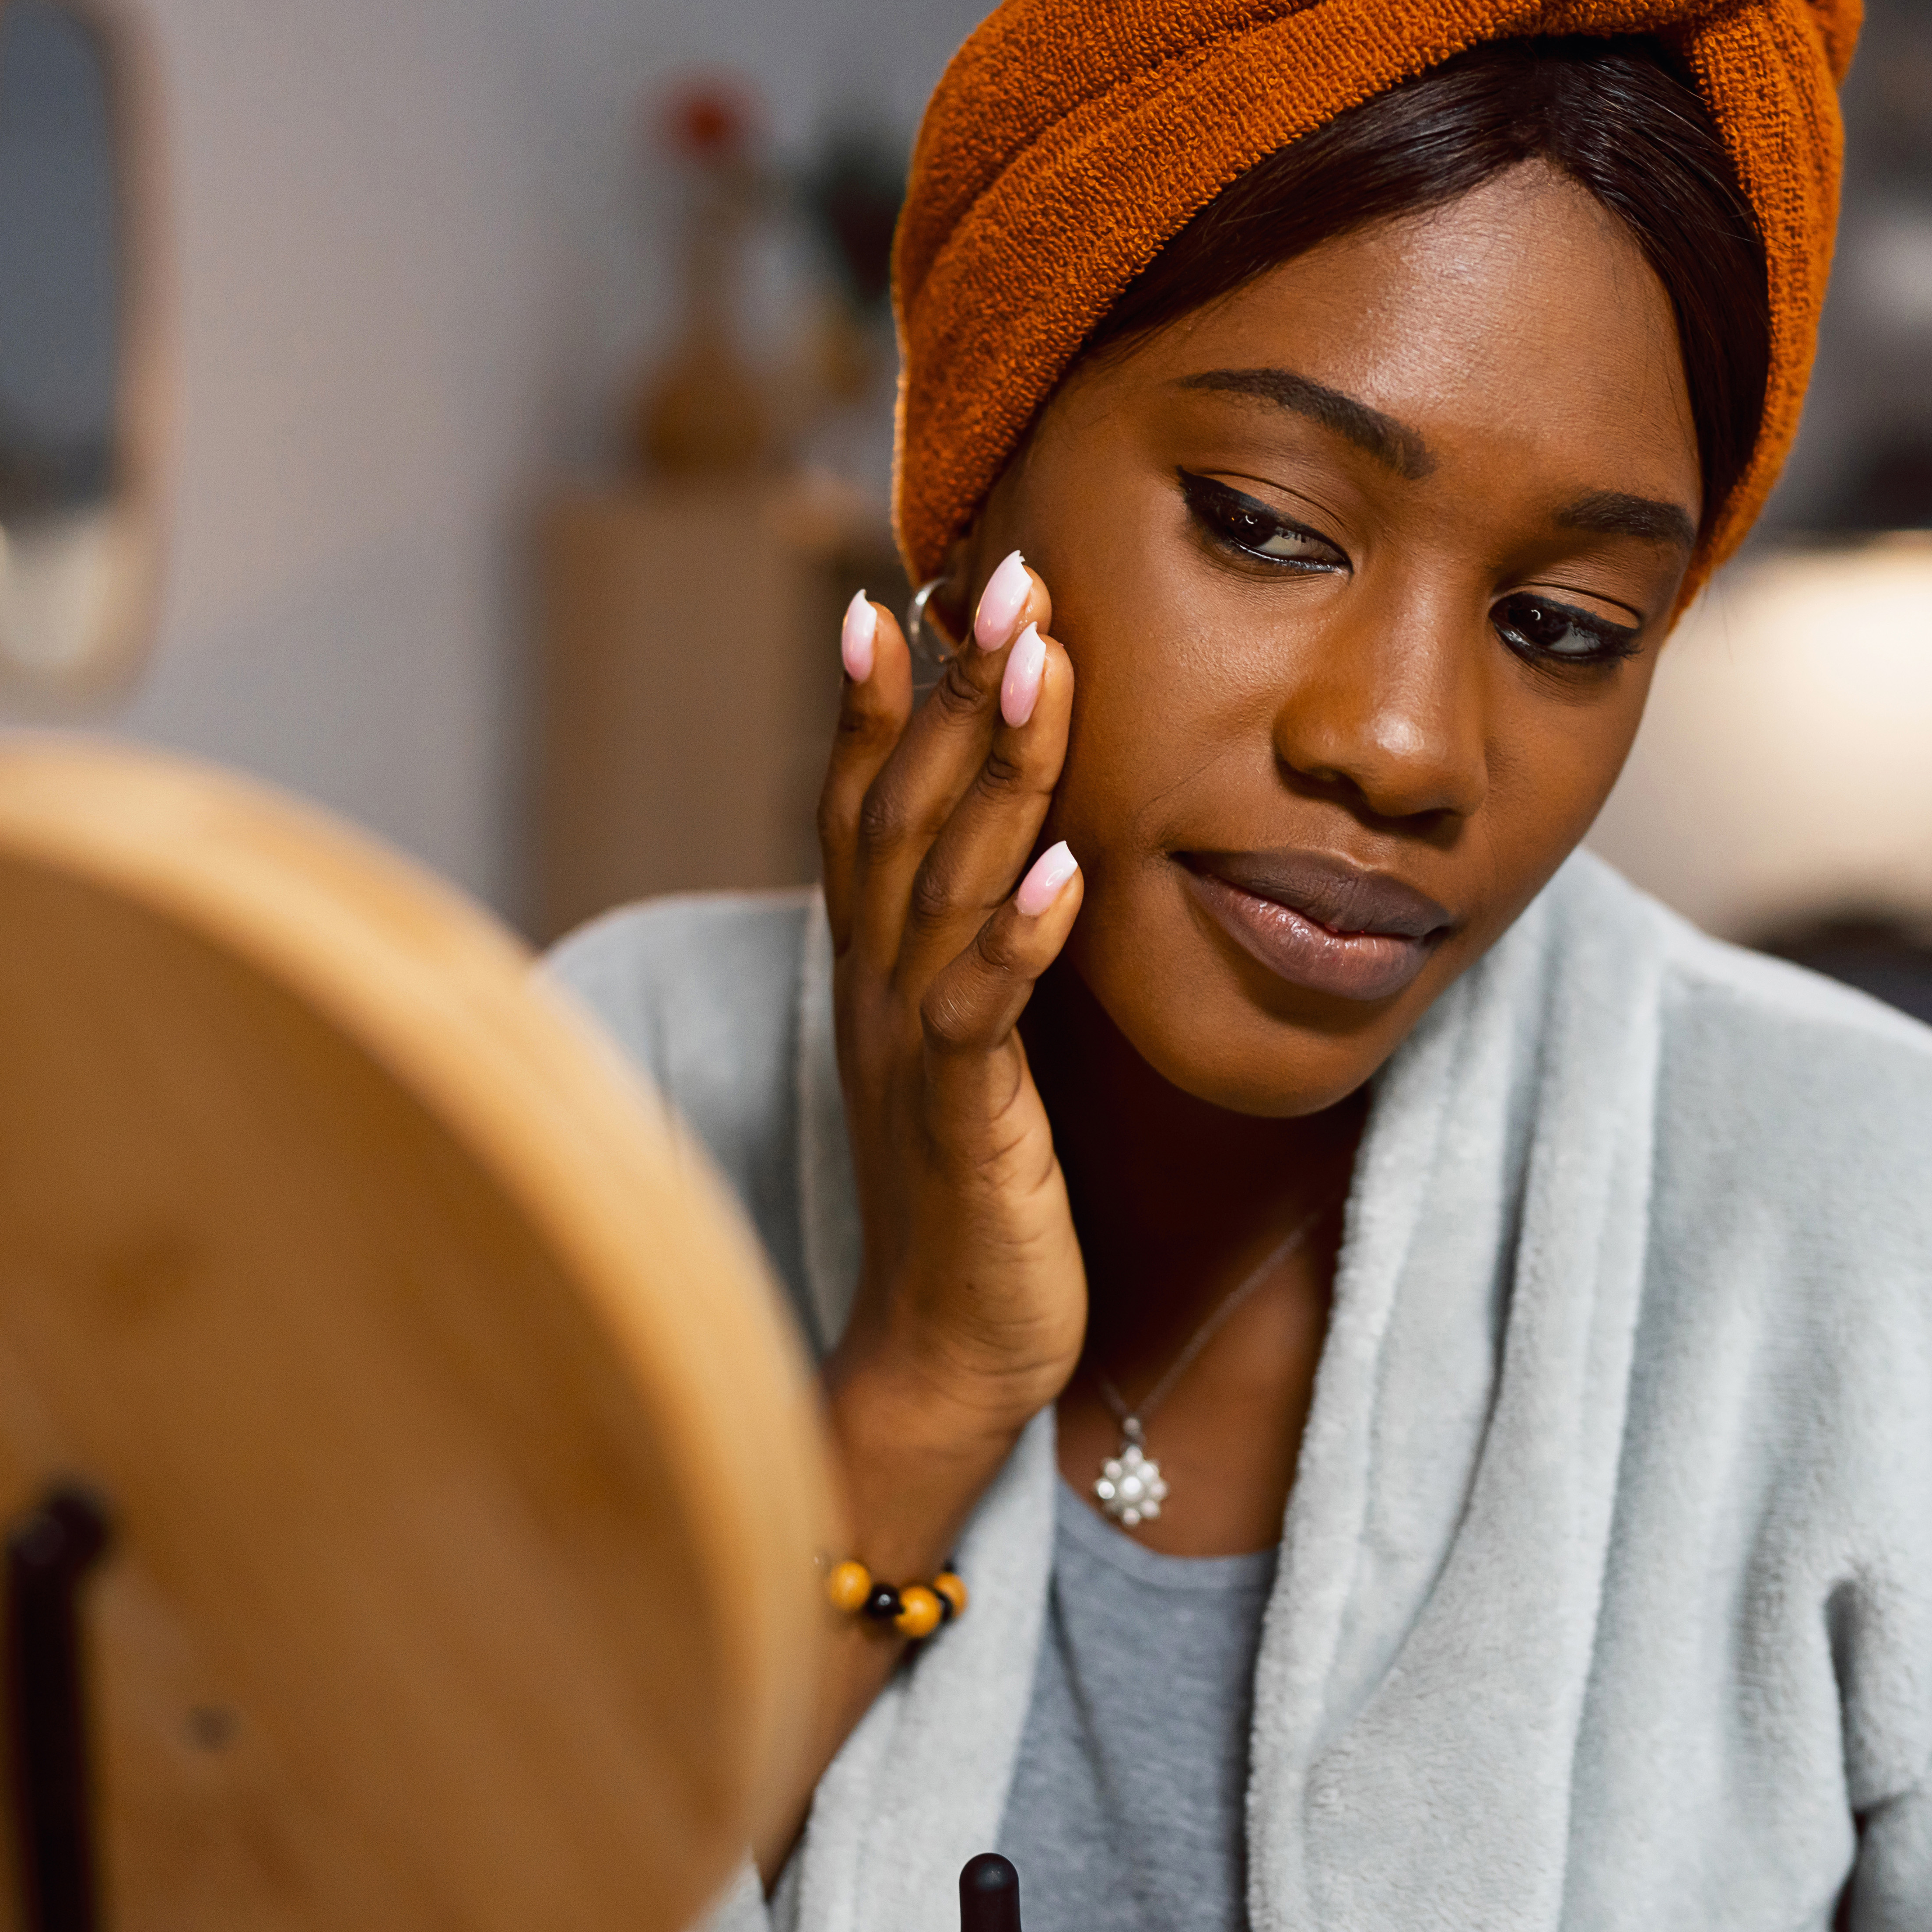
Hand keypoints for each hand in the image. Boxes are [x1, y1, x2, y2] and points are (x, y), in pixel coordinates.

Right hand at [815, 554, 1085, 1553]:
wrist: (945, 1356)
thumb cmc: (972, 1195)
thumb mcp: (968, 1047)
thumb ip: (973, 948)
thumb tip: (1013, 851)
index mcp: (877, 971)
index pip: (865, 807)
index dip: (875, 700)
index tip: (895, 592)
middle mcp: (876, 992)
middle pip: (905, 811)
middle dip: (952, 688)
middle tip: (1005, 574)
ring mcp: (911, 1056)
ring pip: (944, 886)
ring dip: (994, 775)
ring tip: (1040, 669)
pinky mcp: (963, 1128)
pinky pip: (980, 1019)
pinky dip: (1019, 941)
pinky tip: (1066, 872)